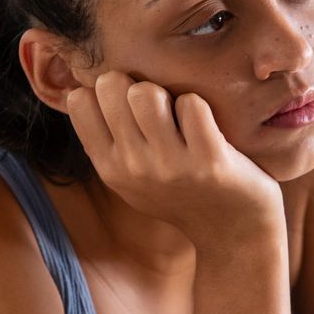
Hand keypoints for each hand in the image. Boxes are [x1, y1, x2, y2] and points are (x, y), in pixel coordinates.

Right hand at [66, 73, 284, 250]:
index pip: (80, 100)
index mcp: (109, 168)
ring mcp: (171, 166)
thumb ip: (107, 143)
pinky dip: (200, 107)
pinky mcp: (210, 162)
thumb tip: (82, 89)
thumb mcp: (131, 180)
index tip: (127, 104)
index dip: (105, 90)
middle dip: (135, 82)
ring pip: (147, 93)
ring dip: (166, 93)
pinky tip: (205, 127)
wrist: (233, 231)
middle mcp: (134, 167)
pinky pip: (192, 105)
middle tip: (157, 105)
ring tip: (178, 114)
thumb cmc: (181, 195)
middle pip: (112, 85)